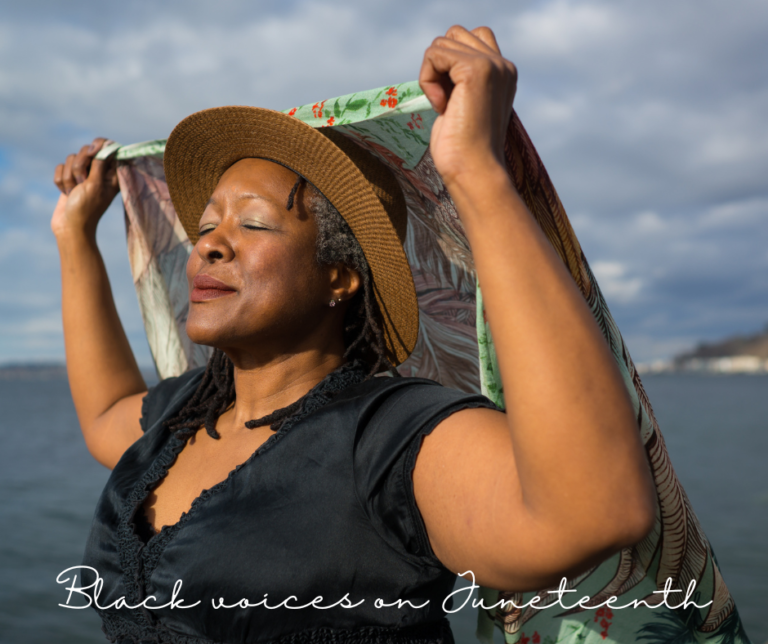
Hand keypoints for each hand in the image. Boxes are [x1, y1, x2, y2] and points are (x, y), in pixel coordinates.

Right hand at [52, 137, 119, 238]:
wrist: (70, 227)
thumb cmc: (86, 208)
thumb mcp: (96, 184)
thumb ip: (99, 163)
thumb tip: (105, 145)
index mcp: (111, 173)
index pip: (108, 148)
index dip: (100, 145)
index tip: (93, 151)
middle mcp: (98, 172)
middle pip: (86, 150)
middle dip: (79, 165)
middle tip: (82, 181)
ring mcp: (82, 175)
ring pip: (70, 159)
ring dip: (69, 177)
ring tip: (74, 192)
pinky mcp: (69, 179)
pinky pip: (60, 168)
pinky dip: (61, 181)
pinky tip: (66, 193)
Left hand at [419, 26, 517, 186]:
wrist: (474, 171)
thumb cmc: (463, 149)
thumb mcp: (463, 105)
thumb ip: (458, 79)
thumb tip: (437, 57)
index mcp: (503, 72)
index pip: (472, 38)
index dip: (450, 63)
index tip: (451, 98)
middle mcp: (502, 64)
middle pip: (454, 35)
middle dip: (439, 65)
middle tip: (446, 101)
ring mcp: (491, 65)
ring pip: (442, 43)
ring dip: (431, 74)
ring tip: (444, 106)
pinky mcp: (475, 70)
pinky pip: (434, 54)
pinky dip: (427, 80)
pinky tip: (441, 106)